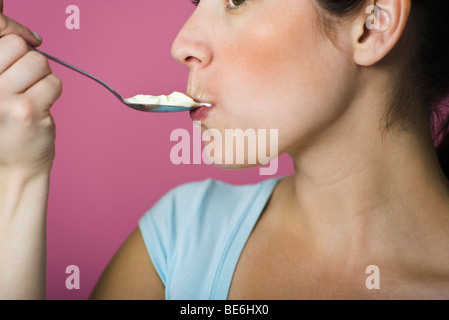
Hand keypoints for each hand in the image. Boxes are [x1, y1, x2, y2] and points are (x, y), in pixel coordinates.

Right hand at [0, 0, 61, 175]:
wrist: (14, 166)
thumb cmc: (6, 127)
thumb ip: (4, 67)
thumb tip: (27, 38)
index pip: (3, 39)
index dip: (17, 46)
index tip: (20, 61)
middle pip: (20, 47)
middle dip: (30, 62)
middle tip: (26, 84)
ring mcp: (4, 97)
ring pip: (39, 62)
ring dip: (43, 78)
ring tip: (33, 96)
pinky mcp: (28, 110)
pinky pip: (53, 83)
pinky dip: (53, 93)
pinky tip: (42, 108)